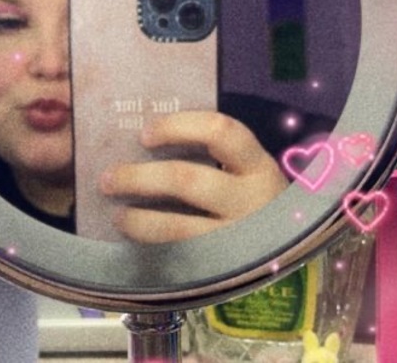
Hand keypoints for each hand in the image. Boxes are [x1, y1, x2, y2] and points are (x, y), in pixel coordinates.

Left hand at [100, 111, 287, 243]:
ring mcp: (240, 240)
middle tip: (108, 177)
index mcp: (257, 165)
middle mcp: (252, 200)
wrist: (288, 253)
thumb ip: (213, 154)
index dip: (178, 127)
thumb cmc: (253, 199)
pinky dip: (153, 246)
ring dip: (139, 219)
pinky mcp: (226, 271)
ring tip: (117, 214)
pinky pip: (181, 257)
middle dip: (140, 177)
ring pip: (179, 228)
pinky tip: (136, 238)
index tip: (145, 133)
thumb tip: (146, 138)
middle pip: (187, 180)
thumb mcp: (245, 171)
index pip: (220, 131)